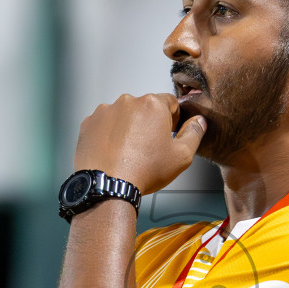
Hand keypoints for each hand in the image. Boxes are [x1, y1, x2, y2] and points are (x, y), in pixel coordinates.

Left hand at [74, 93, 206, 194]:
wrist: (108, 186)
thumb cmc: (144, 171)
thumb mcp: (181, 157)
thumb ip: (194, 134)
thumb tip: (199, 121)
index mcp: (152, 105)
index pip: (170, 102)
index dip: (173, 119)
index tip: (169, 134)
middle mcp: (127, 101)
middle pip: (144, 108)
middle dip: (148, 123)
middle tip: (148, 149)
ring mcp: (105, 111)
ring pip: (123, 115)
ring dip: (128, 128)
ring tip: (129, 153)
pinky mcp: (89, 123)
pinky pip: (104, 125)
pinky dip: (109, 135)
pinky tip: (114, 153)